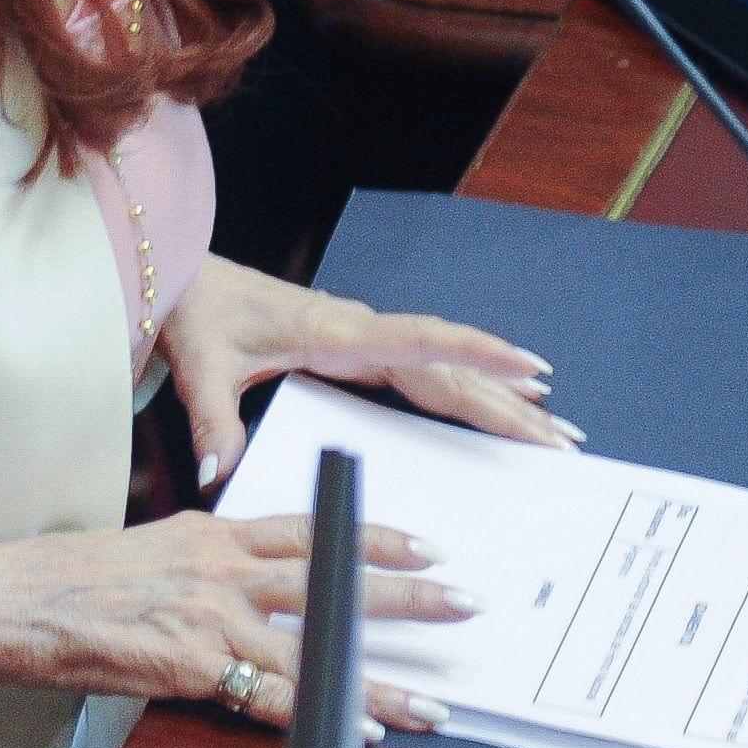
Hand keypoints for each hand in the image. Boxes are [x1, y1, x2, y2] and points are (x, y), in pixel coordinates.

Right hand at [0, 513, 467, 735]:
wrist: (3, 599)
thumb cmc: (54, 584)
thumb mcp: (137, 556)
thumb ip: (191, 570)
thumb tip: (224, 596)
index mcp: (205, 535)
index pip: (305, 529)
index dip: (370, 536)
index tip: (423, 545)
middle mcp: (217, 567)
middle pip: (331, 575)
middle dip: (406, 594)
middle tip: (464, 600)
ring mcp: (208, 614)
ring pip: (318, 641)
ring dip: (384, 673)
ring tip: (437, 699)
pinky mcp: (191, 662)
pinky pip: (275, 693)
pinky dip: (324, 711)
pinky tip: (364, 728)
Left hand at [162, 255, 580, 491]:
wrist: (184, 275)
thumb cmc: (198, 313)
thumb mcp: (201, 367)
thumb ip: (213, 421)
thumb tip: (220, 472)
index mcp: (337, 333)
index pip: (423, 342)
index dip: (480, 356)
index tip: (531, 371)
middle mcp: (361, 332)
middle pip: (452, 369)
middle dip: (510, 404)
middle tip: (563, 443)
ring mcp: (364, 339)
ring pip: (447, 370)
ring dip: (501, 397)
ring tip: (555, 428)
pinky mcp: (357, 348)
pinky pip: (428, 370)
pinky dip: (471, 386)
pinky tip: (505, 400)